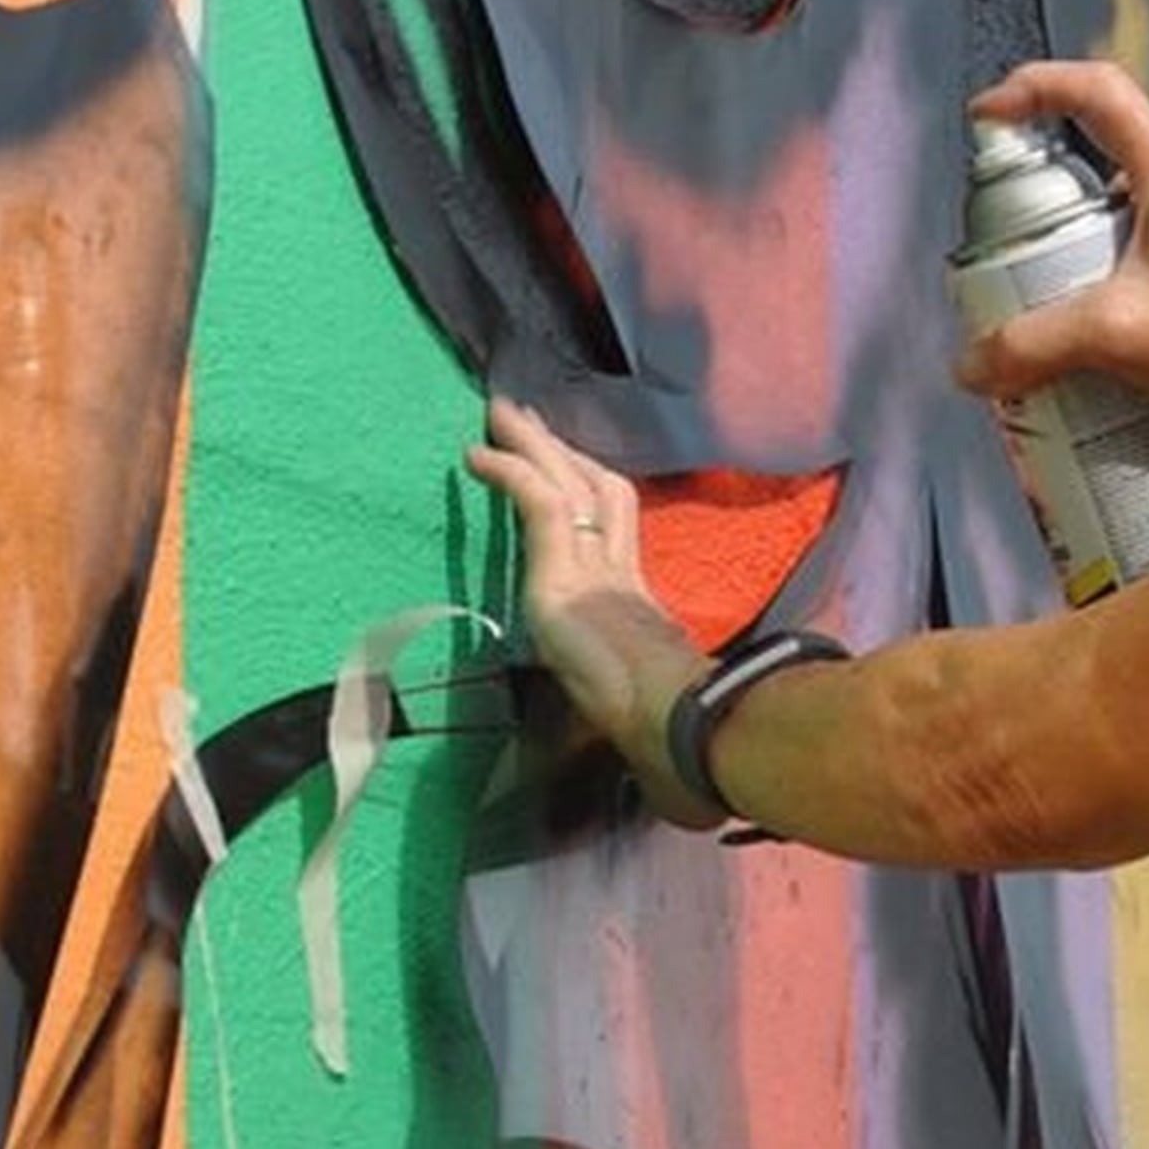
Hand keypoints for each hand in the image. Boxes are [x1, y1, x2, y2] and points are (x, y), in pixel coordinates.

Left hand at [462, 397, 722, 826]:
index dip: (591, 488)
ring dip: (530, 443)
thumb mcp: (644, 694)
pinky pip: (535, 502)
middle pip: (591, 487)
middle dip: (560, 449)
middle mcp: (616, 568)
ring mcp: (591, 564)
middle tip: (529, 416)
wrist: (672, 719)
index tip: (571, 465)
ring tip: (499, 415)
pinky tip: (476, 454)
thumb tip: (654, 734)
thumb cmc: (668, 722)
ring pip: (563, 482)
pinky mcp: (565, 570)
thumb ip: (638, 688)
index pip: (614, 523)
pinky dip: (507, 472)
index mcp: (634, 595)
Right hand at [959, 60, 1148, 451]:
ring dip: (1108, 230)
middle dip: (1066, 193)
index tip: (994, 114)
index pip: (1095, 90)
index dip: (1034, 87)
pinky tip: (1134, 310)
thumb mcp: (1116, 336)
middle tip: (1035, 243)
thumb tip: (974, 363)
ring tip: (1081, 288)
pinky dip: (1146, 255)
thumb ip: (1033, 345)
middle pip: (1116, 149)